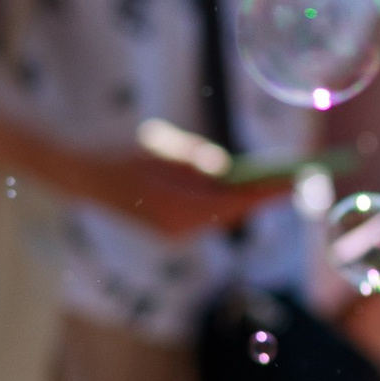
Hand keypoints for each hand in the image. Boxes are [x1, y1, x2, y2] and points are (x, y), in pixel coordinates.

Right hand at [83, 122, 278, 239]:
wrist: (82, 178)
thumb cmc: (120, 155)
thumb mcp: (161, 147)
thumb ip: (194, 159)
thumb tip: (225, 169)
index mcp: (177, 206)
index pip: (235, 200)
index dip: (269, 190)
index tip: (297, 180)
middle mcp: (179, 227)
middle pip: (233, 212)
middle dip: (264, 196)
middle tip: (297, 179)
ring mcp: (174, 233)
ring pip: (222, 217)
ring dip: (248, 201)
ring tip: (280, 184)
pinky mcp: (170, 230)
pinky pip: (207, 218)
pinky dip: (227, 205)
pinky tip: (246, 192)